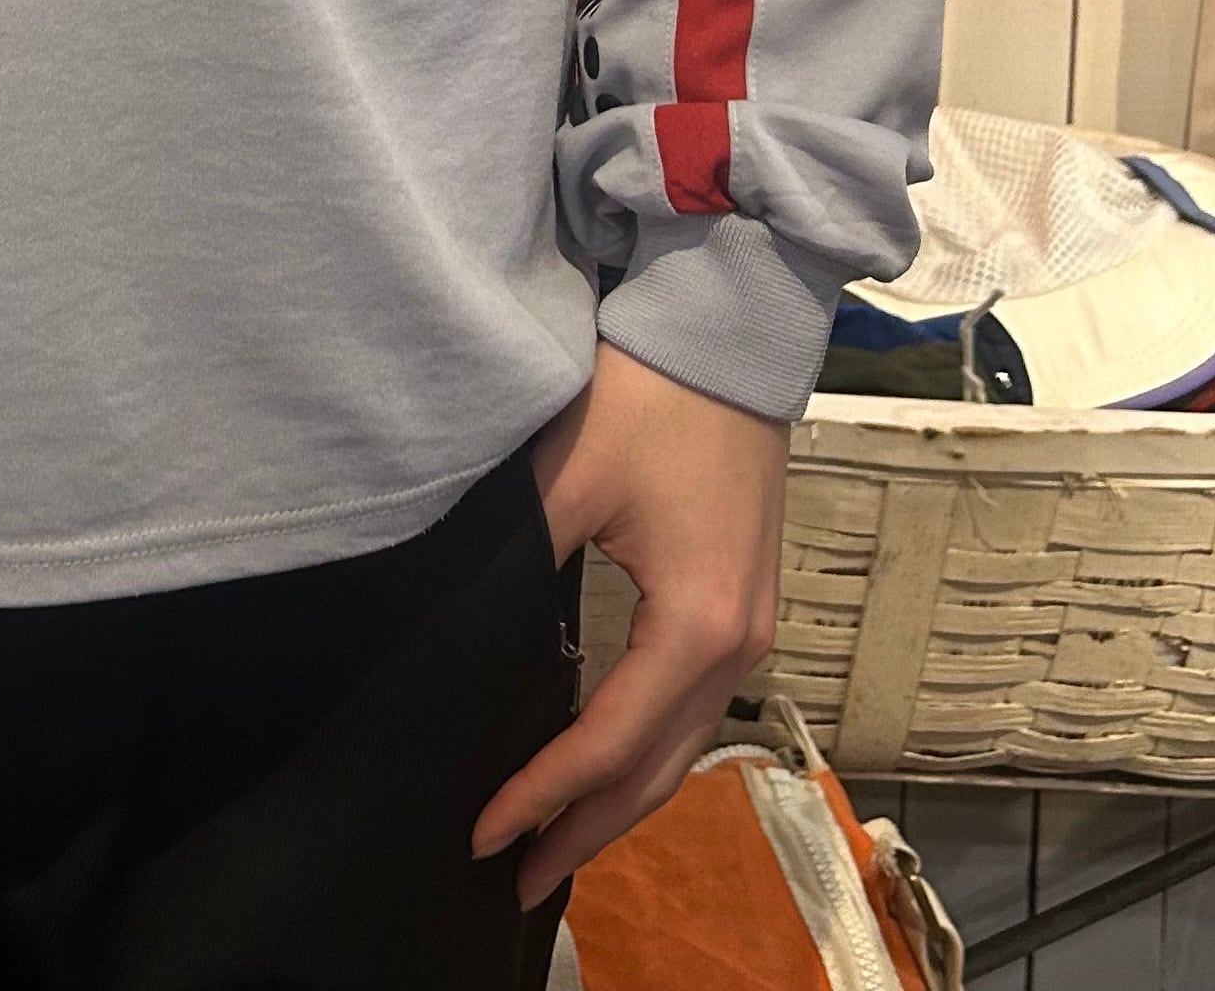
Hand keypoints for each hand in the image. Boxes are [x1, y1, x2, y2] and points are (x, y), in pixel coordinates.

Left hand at [473, 343, 787, 903]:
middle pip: (655, 771)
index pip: (609, 742)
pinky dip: (644, 751)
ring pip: (680, 748)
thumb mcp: (569, 478)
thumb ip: (519, 561)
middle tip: (516, 879)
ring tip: (552, 844)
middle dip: (584, 831)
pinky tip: (602, 762)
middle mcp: (738, 646)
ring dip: (617, 800)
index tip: (483, 833)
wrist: (727, 335)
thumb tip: (464, 630)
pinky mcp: (743, 604)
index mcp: (697, 626)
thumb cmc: (649, 398)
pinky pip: (690, 708)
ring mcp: (750, 629)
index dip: (543, 795)